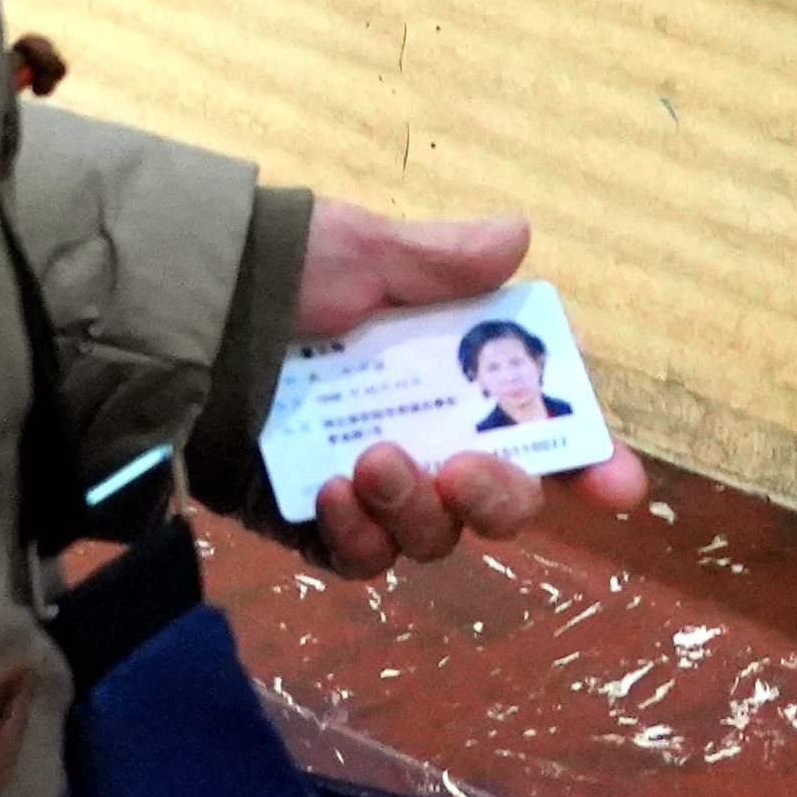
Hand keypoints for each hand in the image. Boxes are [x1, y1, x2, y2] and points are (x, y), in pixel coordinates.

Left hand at [285, 199, 647, 579]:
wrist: (178, 317)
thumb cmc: (280, 271)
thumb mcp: (361, 252)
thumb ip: (437, 262)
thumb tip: (516, 238)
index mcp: (458, 371)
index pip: (545, 424)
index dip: (591, 460)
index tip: (618, 487)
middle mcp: (428, 434)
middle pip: (500, 500)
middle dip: (499, 495)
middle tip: (462, 467)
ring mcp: (372, 485)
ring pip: (432, 537)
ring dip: (416, 509)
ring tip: (370, 461)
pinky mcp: (313, 521)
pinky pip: (359, 558)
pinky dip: (358, 534)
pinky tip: (332, 489)